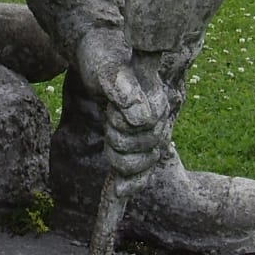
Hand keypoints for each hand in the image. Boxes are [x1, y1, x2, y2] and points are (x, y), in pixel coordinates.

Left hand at [73, 28, 172, 179]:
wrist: (96, 55)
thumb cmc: (102, 57)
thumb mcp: (106, 66)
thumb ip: (122, 86)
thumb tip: (139, 116)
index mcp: (158, 101)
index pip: (147, 130)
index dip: (123, 124)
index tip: (111, 108)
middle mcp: (158, 120)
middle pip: (146, 153)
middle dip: (119, 141)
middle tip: (108, 118)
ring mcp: (148, 134)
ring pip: (141, 166)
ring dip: (119, 158)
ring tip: (108, 136)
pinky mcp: (134, 143)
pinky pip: (139, 172)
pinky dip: (130, 186)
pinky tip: (116, 198)